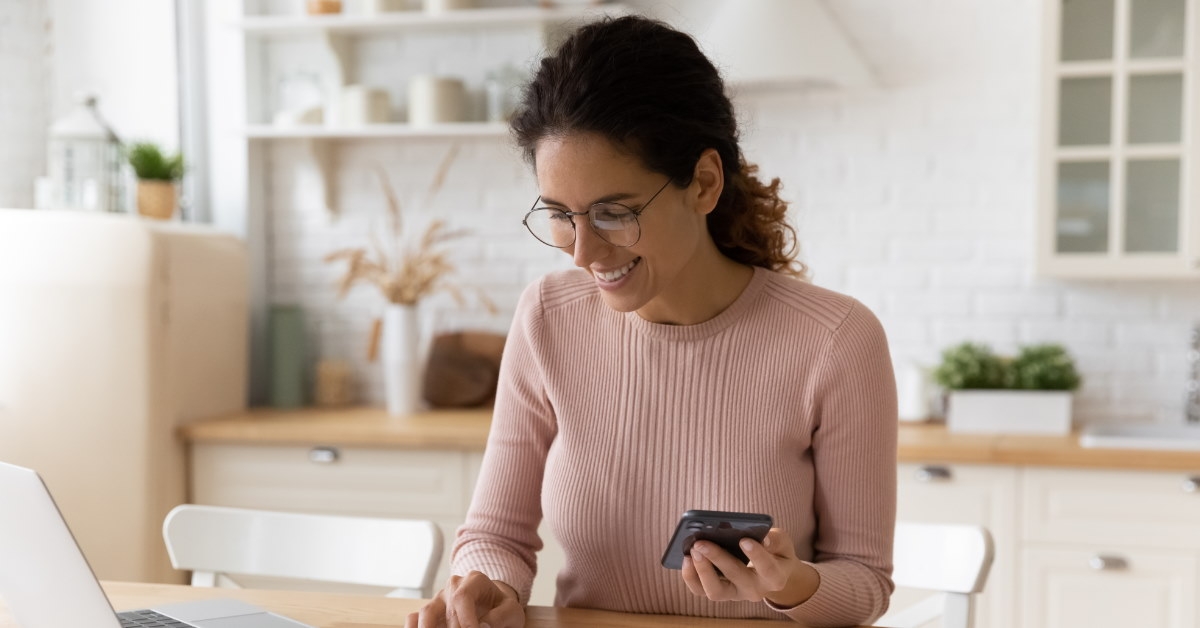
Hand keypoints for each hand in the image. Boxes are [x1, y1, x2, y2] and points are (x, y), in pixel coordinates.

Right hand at [405, 571, 524, 627]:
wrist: (493, 606)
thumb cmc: (502, 608)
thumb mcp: (511, 611)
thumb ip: (500, 617)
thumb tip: (482, 626)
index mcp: (474, 580)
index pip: (462, 596)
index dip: (465, 619)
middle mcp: (453, 586)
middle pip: (446, 609)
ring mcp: (439, 599)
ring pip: (425, 613)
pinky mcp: (430, 613)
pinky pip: (414, 619)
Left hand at [681, 528, 819, 607]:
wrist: (770, 571)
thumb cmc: (775, 551)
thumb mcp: (782, 543)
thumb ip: (774, 539)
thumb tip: (761, 537)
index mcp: (775, 577)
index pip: (768, 569)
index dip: (757, 555)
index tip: (744, 539)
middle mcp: (755, 589)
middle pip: (736, 577)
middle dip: (717, 558)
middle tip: (701, 542)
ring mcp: (735, 594)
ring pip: (715, 591)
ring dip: (702, 570)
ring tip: (692, 550)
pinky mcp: (719, 592)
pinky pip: (700, 590)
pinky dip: (691, 575)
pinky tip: (686, 557)